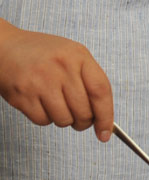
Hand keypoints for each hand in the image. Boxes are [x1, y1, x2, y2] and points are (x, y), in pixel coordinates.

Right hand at [0, 20, 113, 141]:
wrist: (5, 47)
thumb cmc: (44, 55)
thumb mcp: (73, 56)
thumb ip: (91, 81)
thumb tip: (104, 118)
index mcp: (78, 56)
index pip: (101, 92)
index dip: (106, 116)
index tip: (105, 132)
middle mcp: (60, 68)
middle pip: (84, 111)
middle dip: (84, 122)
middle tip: (79, 118)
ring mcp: (40, 81)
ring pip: (64, 120)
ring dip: (64, 120)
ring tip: (57, 105)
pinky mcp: (22, 95)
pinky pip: (43, 121)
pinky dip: (45, 118)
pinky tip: (41, 103)